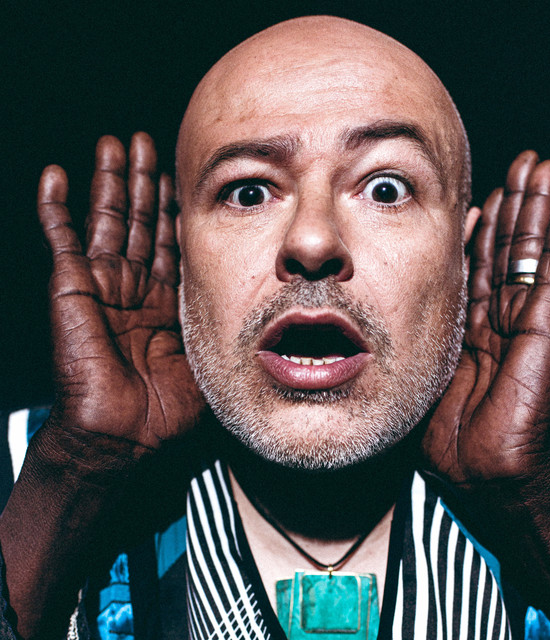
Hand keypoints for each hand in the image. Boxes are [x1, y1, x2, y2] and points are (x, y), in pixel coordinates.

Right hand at [39, 132, 204, 448]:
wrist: (126, 436)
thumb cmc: (168, 409)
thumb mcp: (210, 356)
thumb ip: (223, 322)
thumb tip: (263, 307)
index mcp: (166, 301)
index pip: (172, 242)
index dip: (176, 208)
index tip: (184, 175)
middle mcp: (134, 288)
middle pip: (141, 222)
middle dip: (145, 182)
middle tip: (148, 144)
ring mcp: (102, 285)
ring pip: (106, 220)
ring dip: (109, 182)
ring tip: (114, 145)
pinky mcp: (71, 288)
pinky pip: (60, 240)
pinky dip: (54, 208)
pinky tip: (57, 176)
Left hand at [423, 151, 549, 486]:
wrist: (481, 469)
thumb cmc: (448, 431)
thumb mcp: (425, 368)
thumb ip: (425, 328)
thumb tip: (401, 294)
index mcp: (471, 324)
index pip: (477, 263)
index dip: (481, 228)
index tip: (480, 195)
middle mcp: (499, 314)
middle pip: (507, 247)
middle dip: (514, 203)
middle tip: (523, 164)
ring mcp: (525, 315)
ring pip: (532, 248)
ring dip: (540, 204)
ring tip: (547, 166)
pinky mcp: (544, 322)